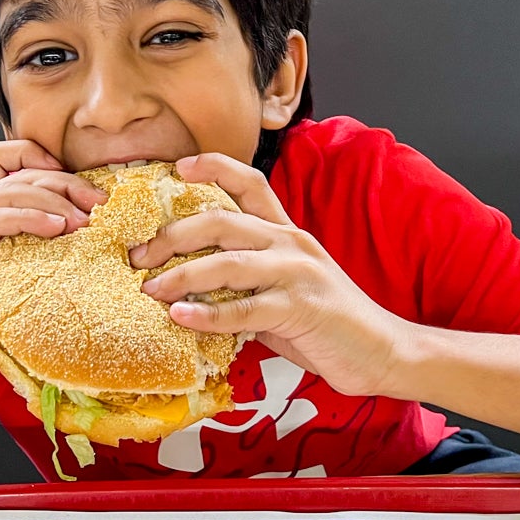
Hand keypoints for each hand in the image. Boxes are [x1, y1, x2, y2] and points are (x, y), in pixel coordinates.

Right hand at [0, 141, 106, 391]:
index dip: (55, 171)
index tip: (92, 196)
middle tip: (100, 203)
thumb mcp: (12, 291)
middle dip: (66, 181)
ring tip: (84, 219)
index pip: (16, 168)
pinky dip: (27, 218)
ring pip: (10, 190)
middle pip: (20, 173)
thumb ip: (38, 267)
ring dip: (54, 199)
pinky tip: (56, 228)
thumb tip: (91, 262)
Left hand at [130, 154, 406, 397]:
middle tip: (138, 256)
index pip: (250, 183)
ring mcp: (297, 273)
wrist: (382, 351)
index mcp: (286, 232)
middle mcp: (290, 243)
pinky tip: (180, 319)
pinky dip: (207, 315)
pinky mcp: (300, 307)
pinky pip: (244, 309)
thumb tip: (187, 287)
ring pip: (227, 262)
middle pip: (221, 220)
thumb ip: (244, 280)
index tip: (177, 167)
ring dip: (180, 275)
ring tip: (149, 290)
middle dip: (171, 236)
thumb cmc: (325, 323)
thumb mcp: (282, 289)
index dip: (214, 168)